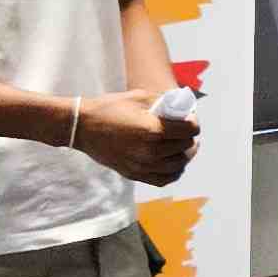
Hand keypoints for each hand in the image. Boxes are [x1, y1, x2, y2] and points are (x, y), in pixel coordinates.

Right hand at [73, 88, 198, 187]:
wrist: (83, 127)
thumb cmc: (110, 108)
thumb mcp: (139, 97)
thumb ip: (164, 102)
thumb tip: (183, 106)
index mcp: (153, 130)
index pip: (190, 130)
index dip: (194, 122)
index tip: (189, 118)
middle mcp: (150, 151)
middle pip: (186, 146)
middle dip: (189, 137)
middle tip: (186, 130)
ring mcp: (142, 166)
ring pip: (179, 165)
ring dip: (185, 154)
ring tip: (184, 146)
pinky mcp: (135, 174)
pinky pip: (165, 179)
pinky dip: (174, 172)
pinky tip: (175, 163)